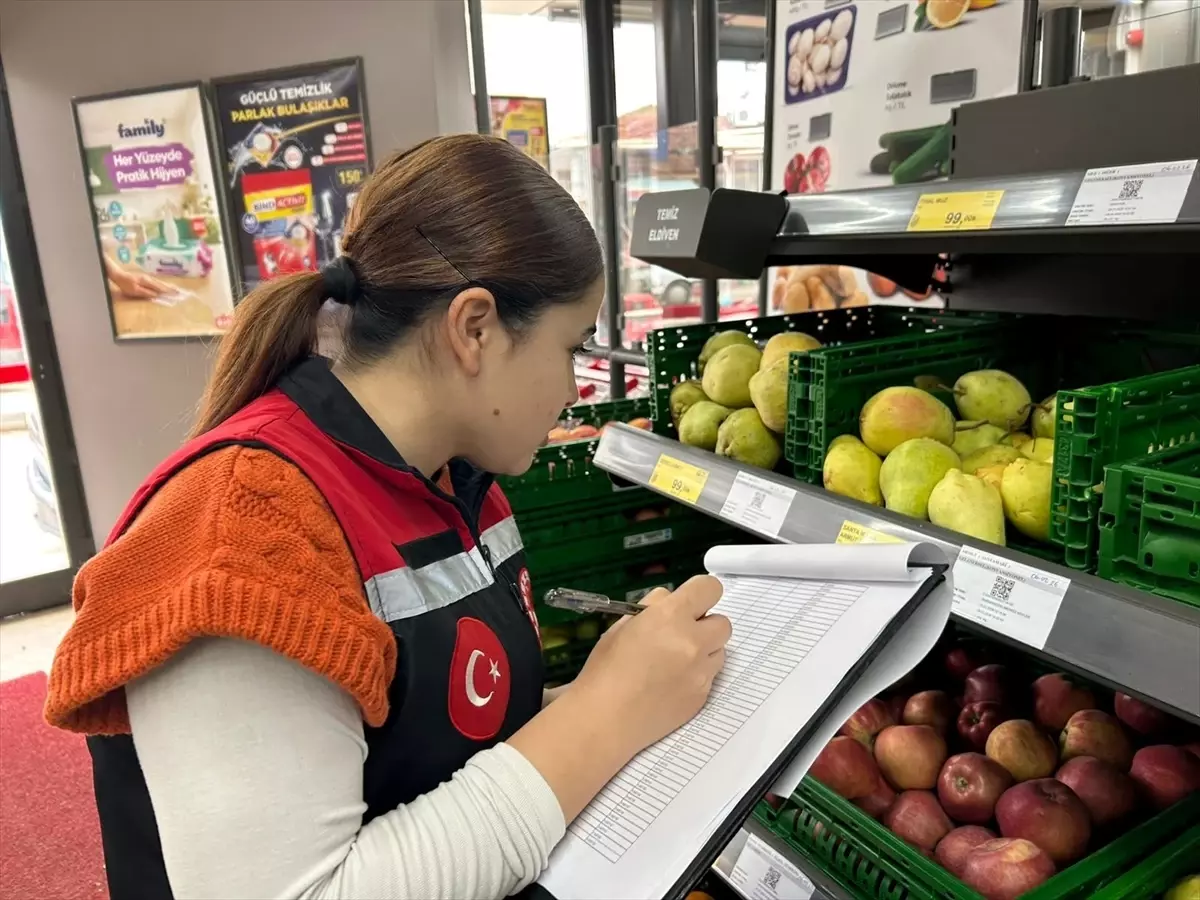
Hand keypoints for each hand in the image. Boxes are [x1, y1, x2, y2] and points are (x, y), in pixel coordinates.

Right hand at [572, 576, 730, 755]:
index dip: (701, 593)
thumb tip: (670, 601)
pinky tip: (670, 684)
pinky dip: (696, 675)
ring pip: (720, 651)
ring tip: (674, 662)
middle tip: (680, 635)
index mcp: (670, 617)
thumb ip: (653, 607)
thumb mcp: (623, 625)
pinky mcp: (703, 697)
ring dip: (704, 650)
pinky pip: (710, 676)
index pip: (710, 588)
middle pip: (723, 622)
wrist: (605, 719)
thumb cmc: (605, 669)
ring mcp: (701, 672)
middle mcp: (693, 642)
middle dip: (705, 625)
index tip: (691, 602)